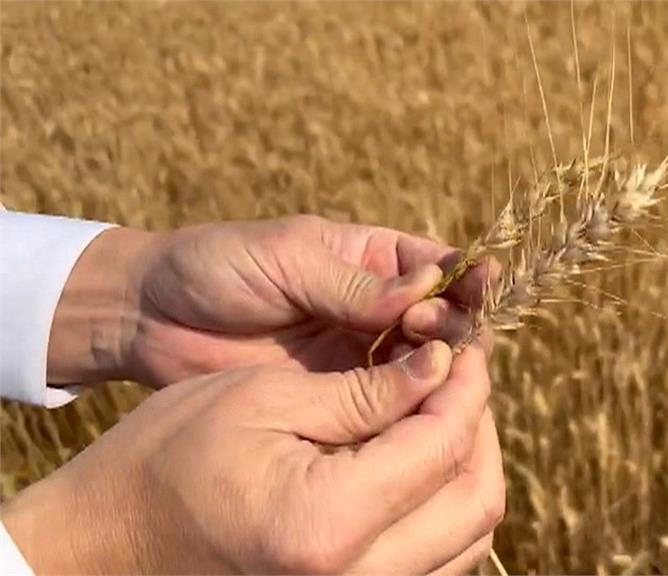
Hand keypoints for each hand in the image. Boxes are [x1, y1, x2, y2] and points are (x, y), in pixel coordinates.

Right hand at [1, 339, 504, 573]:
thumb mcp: (260, 399)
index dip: (468, 386)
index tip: (465, 347)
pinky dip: (445, 513)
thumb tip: (441, 368)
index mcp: (327, 523)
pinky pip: (436, 566)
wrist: (104, 545)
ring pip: (468, 542)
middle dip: (481, 428)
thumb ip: (363, 391)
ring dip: (469, 471)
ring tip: (445, 415)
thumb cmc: (164, 461)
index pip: (443, 446)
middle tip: (462, 378)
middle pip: (475, 502)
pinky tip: (422, 468)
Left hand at [47, 215, 493, 386]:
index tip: (480, 286)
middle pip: (443, 320)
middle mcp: (376, 309)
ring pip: (422, 366)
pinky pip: (386, 404)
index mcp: (371, 258)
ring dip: (435, 368)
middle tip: (430, 331)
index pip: (438, 267)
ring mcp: (359, 356)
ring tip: (429, 367)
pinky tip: (412, 407)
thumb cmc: (216, 268)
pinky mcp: (338, 398)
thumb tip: (425, 293)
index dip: (465, 278)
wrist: (151, 318)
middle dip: (452, 325)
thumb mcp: (285, 259)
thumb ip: (352, 283)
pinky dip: (405, 407)